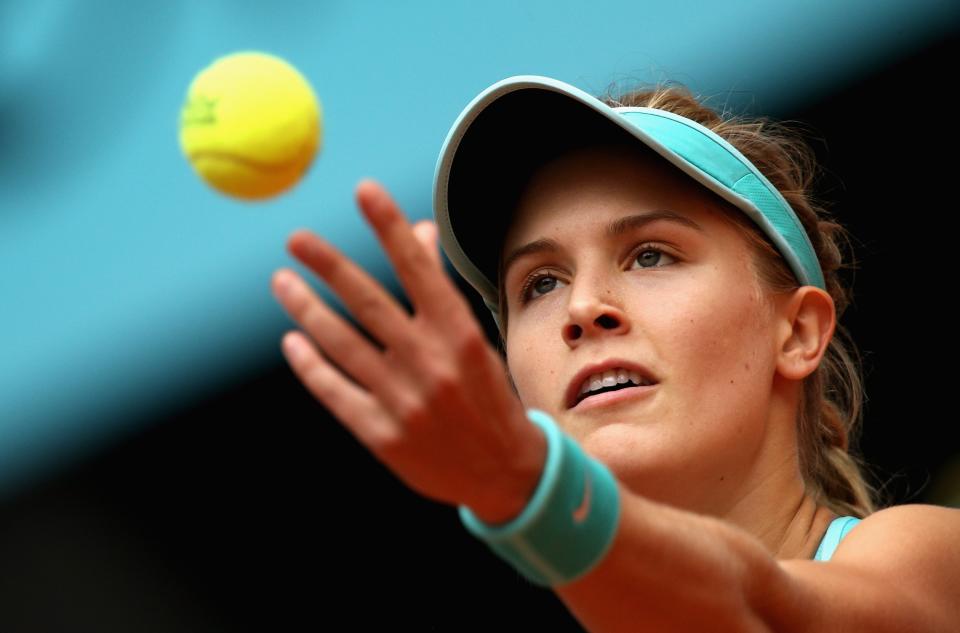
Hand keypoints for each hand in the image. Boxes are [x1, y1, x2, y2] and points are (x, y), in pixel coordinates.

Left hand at [270, 179, 545, 520]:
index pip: (418, 268)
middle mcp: (429, 364)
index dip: (389, 227)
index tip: (365, 191)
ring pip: (342, 344)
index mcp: (458, 335)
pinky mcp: (381, 435)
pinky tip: (293, 341)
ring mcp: (402, 401)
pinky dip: (311, 365)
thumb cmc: (486, 394)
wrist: (505, 473)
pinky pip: (335, 391)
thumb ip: (438, 288)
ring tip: (282, 282)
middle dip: (329, 266)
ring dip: (307, 310)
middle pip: (368, 303)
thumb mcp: (475, 339)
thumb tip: (418, 230)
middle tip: (296, 238)